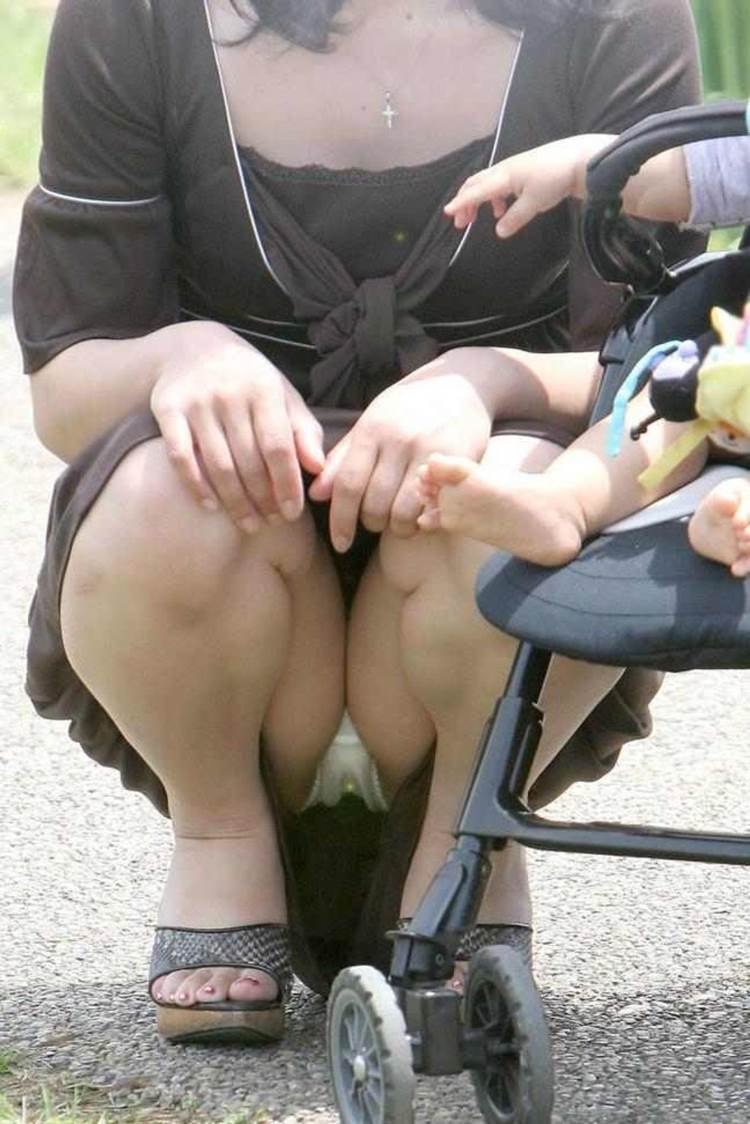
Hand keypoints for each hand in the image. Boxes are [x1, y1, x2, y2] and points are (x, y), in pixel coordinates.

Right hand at [150, 323, 324, 530]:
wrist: (192, 346)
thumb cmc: (248, 380)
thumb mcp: (282, 396)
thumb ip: (304, 430)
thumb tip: (318, 468)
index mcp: (263, 389)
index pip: (278, 447)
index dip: (286, 484)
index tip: (292, 513)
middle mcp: (229, 394)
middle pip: (249, 461)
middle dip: (263, 499)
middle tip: (271, 522)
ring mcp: (196, 402)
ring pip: (218, 465)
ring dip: (234, 501)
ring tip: (248, 523)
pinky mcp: (168, 409)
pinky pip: (181, 457)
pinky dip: (196, 486)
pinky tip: (211, 506)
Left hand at [307, 373, 492, 550]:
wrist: (462, 385)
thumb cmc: (408, 409)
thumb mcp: (371, 424)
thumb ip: (342, 459)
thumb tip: (315, 496)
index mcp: (372, 430)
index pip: (349, 485)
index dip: (341, 520)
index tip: (340, 542)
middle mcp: (399, 441)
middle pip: (375, 505)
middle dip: (371, 523)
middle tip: (376, 520)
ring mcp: (430, 453)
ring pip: (404, 513)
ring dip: (398, 528)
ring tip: (398, 521)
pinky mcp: (458, 464)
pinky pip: (435, 508)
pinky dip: (424, 521)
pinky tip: (422, 515)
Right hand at [444, 134, 613, 237]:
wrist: (580, 160)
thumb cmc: (555, 179)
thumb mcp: (534, 203)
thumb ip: (514, 218)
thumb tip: (499, 231)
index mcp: (504, 176)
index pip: (476, 191)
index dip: (460, 203)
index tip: (447, 213)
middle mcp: (505, 170)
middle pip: (477, 183)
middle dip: (465, 202)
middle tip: (459, 222)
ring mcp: (515, 169)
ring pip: (488, 184)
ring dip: (478, 201)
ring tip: (476, 219)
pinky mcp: (525, 171)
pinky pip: (500, 184)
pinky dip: (494, 198)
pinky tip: (501, 210)